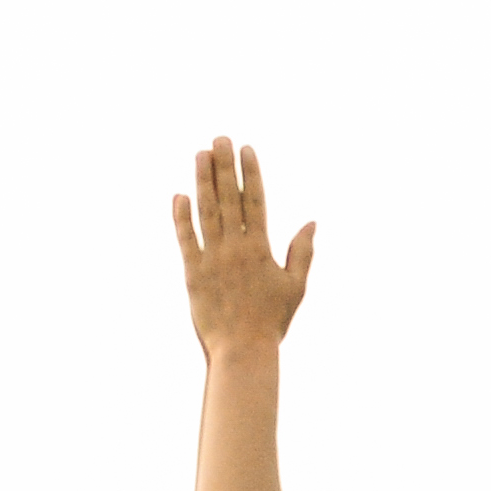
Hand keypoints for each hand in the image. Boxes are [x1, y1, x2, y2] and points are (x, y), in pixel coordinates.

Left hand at [172, 135, 311, 354]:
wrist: (243, 351)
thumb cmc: (272, 321)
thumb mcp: (295, 287)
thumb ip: (302, 252)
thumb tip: (312, 222)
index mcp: (260, 248)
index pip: (255, 201)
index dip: (249, 173)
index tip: (245, 149)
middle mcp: (235, 248)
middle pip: (229, 199)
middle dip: (224, 166)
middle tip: (219, 138)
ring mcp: (212, 259)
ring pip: (206, 212)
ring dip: (202, 181)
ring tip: (199, 154)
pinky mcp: (192, 274)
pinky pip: (185, 240)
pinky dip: (181, 217)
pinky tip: (178, 195)